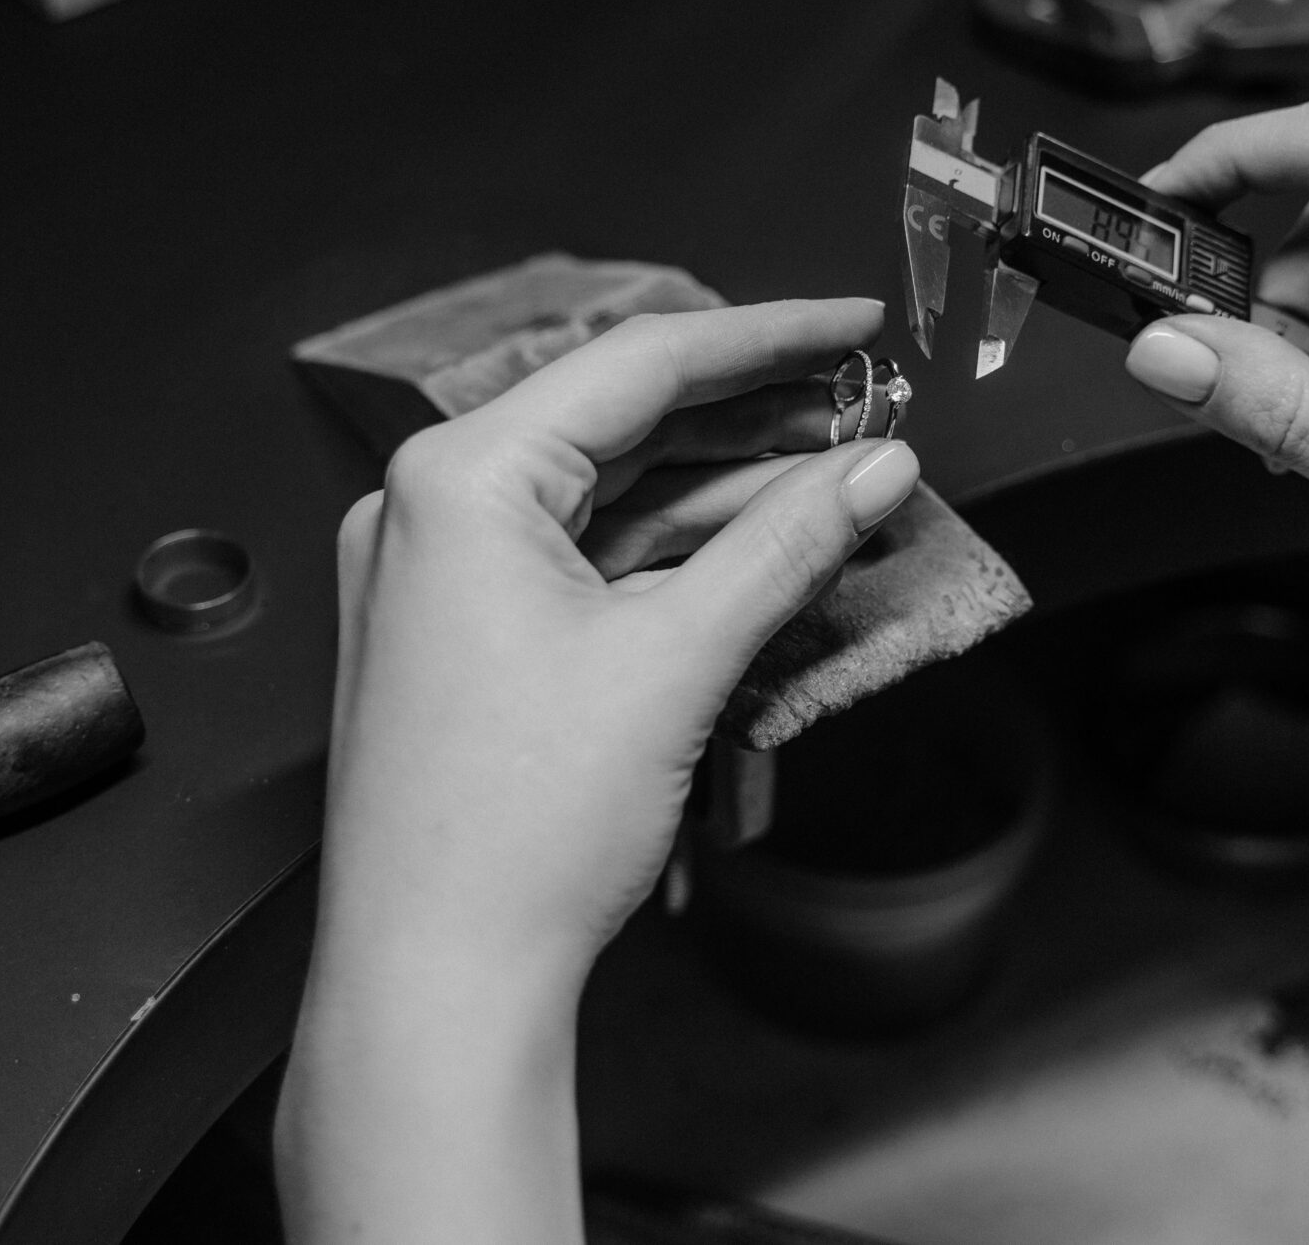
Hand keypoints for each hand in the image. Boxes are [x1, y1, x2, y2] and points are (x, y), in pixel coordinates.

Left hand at [323, 295, 919, 976]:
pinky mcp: (469, 633)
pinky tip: (765, 548)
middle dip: (755, 417)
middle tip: (865, 410)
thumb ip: (788, 543)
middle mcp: (433, 508)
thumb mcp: (677, 660)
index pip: (638, 361)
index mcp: (458, 478)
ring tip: (839, 480)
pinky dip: (677, 553)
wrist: (437, 982)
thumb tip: (875, 468)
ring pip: (612, 494)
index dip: (766, 336)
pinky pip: (588, 559)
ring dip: (726, 488)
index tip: (854, 325)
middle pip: (624, 421)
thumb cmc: (507, 834)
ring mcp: (445, 573)